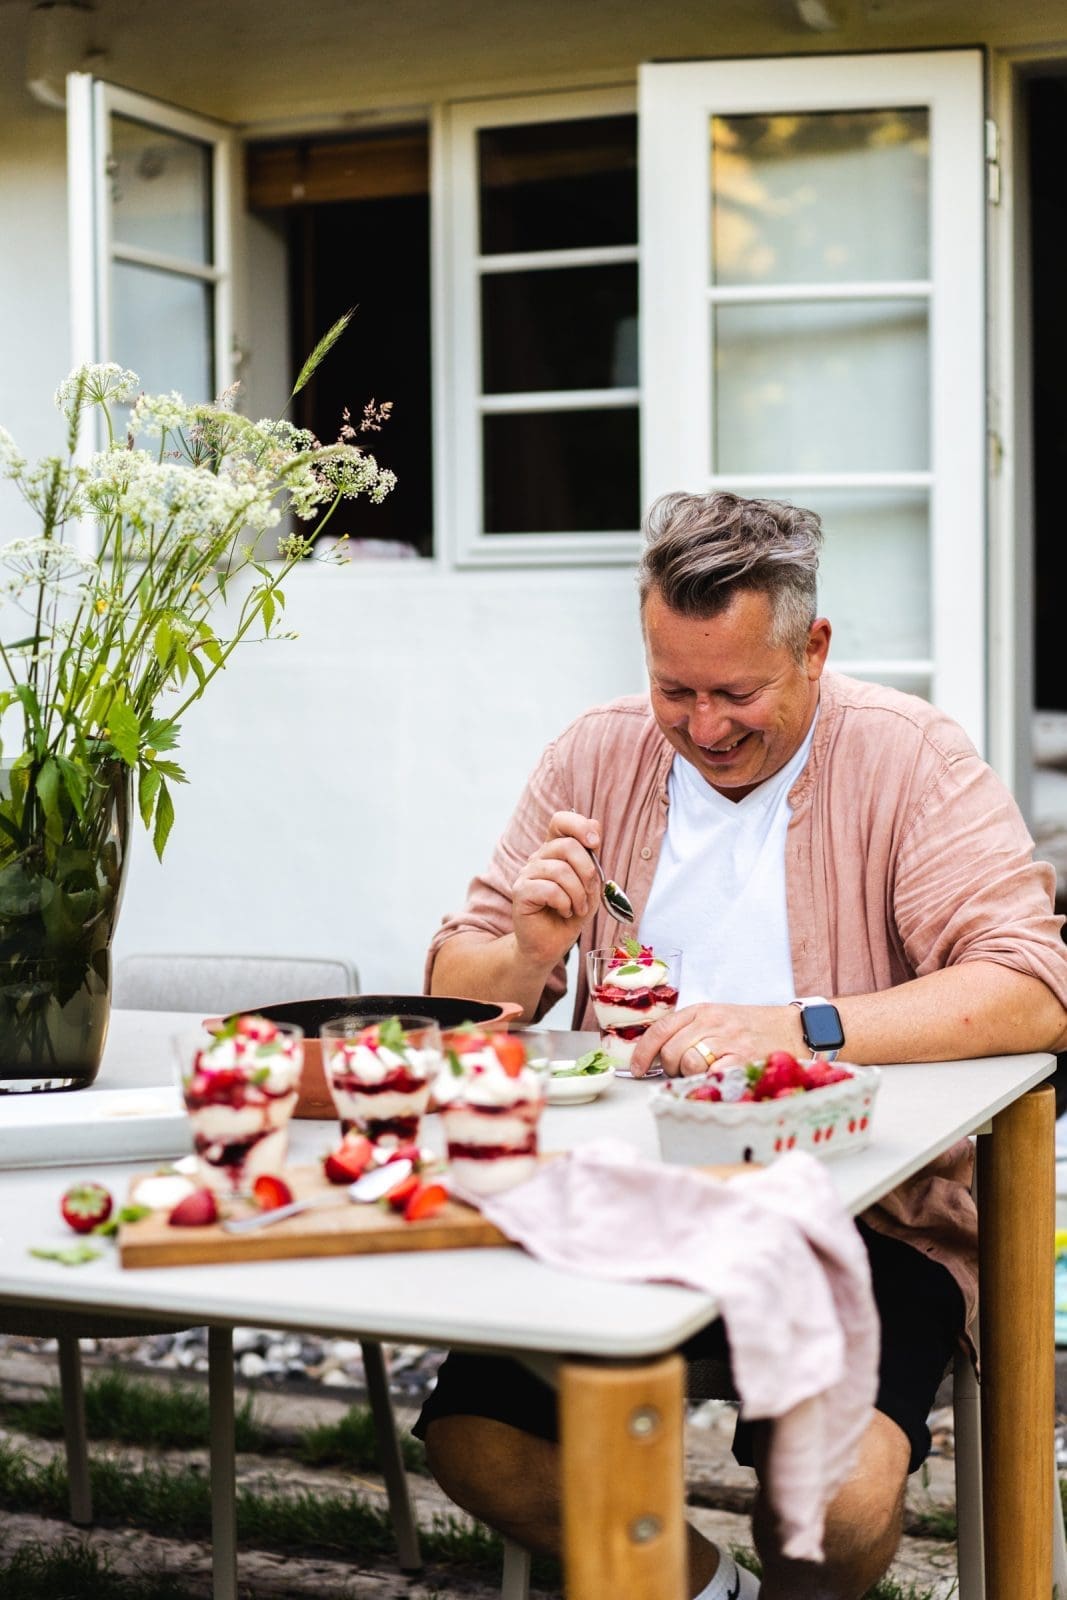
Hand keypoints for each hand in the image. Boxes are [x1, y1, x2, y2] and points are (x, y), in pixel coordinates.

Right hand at [511, 810, 602, 968]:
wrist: (551, 944)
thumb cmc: (571, 914)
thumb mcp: (590, 885)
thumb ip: (592, 858)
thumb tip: (595, 824)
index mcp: (554, 851)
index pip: (560, 821)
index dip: (579, 825)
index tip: (595, 844)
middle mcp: (538, 857)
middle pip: (567, 845)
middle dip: (587, 872)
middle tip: (589, 893)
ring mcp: (527, 873)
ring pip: (560, 870)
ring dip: (578, 894)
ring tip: (578, 908)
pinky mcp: (520, 891)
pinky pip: (550, 889)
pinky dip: (565, 903)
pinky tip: (564, 912)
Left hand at [629, 1002, 805, 1077]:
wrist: (794, 1028)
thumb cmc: (752, 1028)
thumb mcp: (718, 1018)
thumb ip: (690, 1030)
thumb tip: (658, 1054)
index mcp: (702, 1010)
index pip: (660, 1029)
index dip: (643, 1052)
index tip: (637, 1069)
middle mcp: (712, 1022)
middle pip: (670, 1051)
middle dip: (671, 1068)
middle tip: (684, 1072)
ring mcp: (728, 1040)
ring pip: (688, 1063)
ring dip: (689, 1077)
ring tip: (703, 1074)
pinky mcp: (743, 1059)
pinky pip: (711, 1075)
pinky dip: (708, 1082)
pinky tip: (716, 1080)